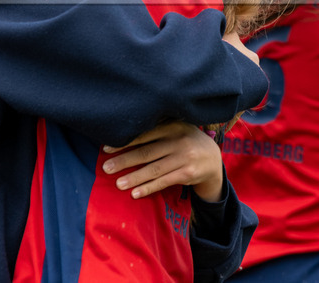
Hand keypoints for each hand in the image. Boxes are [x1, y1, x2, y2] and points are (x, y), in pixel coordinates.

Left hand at [102, 121, 223, 201]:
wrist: (212, 157)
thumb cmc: (185, 141)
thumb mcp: (175, 129)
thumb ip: (156, 130)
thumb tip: (122, 135)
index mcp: (172, 126)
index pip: (143, 135)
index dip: (124, 143)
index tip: (106, 149)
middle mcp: (178, 140)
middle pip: (146, 153)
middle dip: (124, 161)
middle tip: (106, 168)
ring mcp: (184, 158)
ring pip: (154, 170)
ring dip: (134, 178)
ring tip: (118, 184)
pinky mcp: (188, 174)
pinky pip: (164, 182)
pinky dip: (148, 188)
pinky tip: (135, 193)